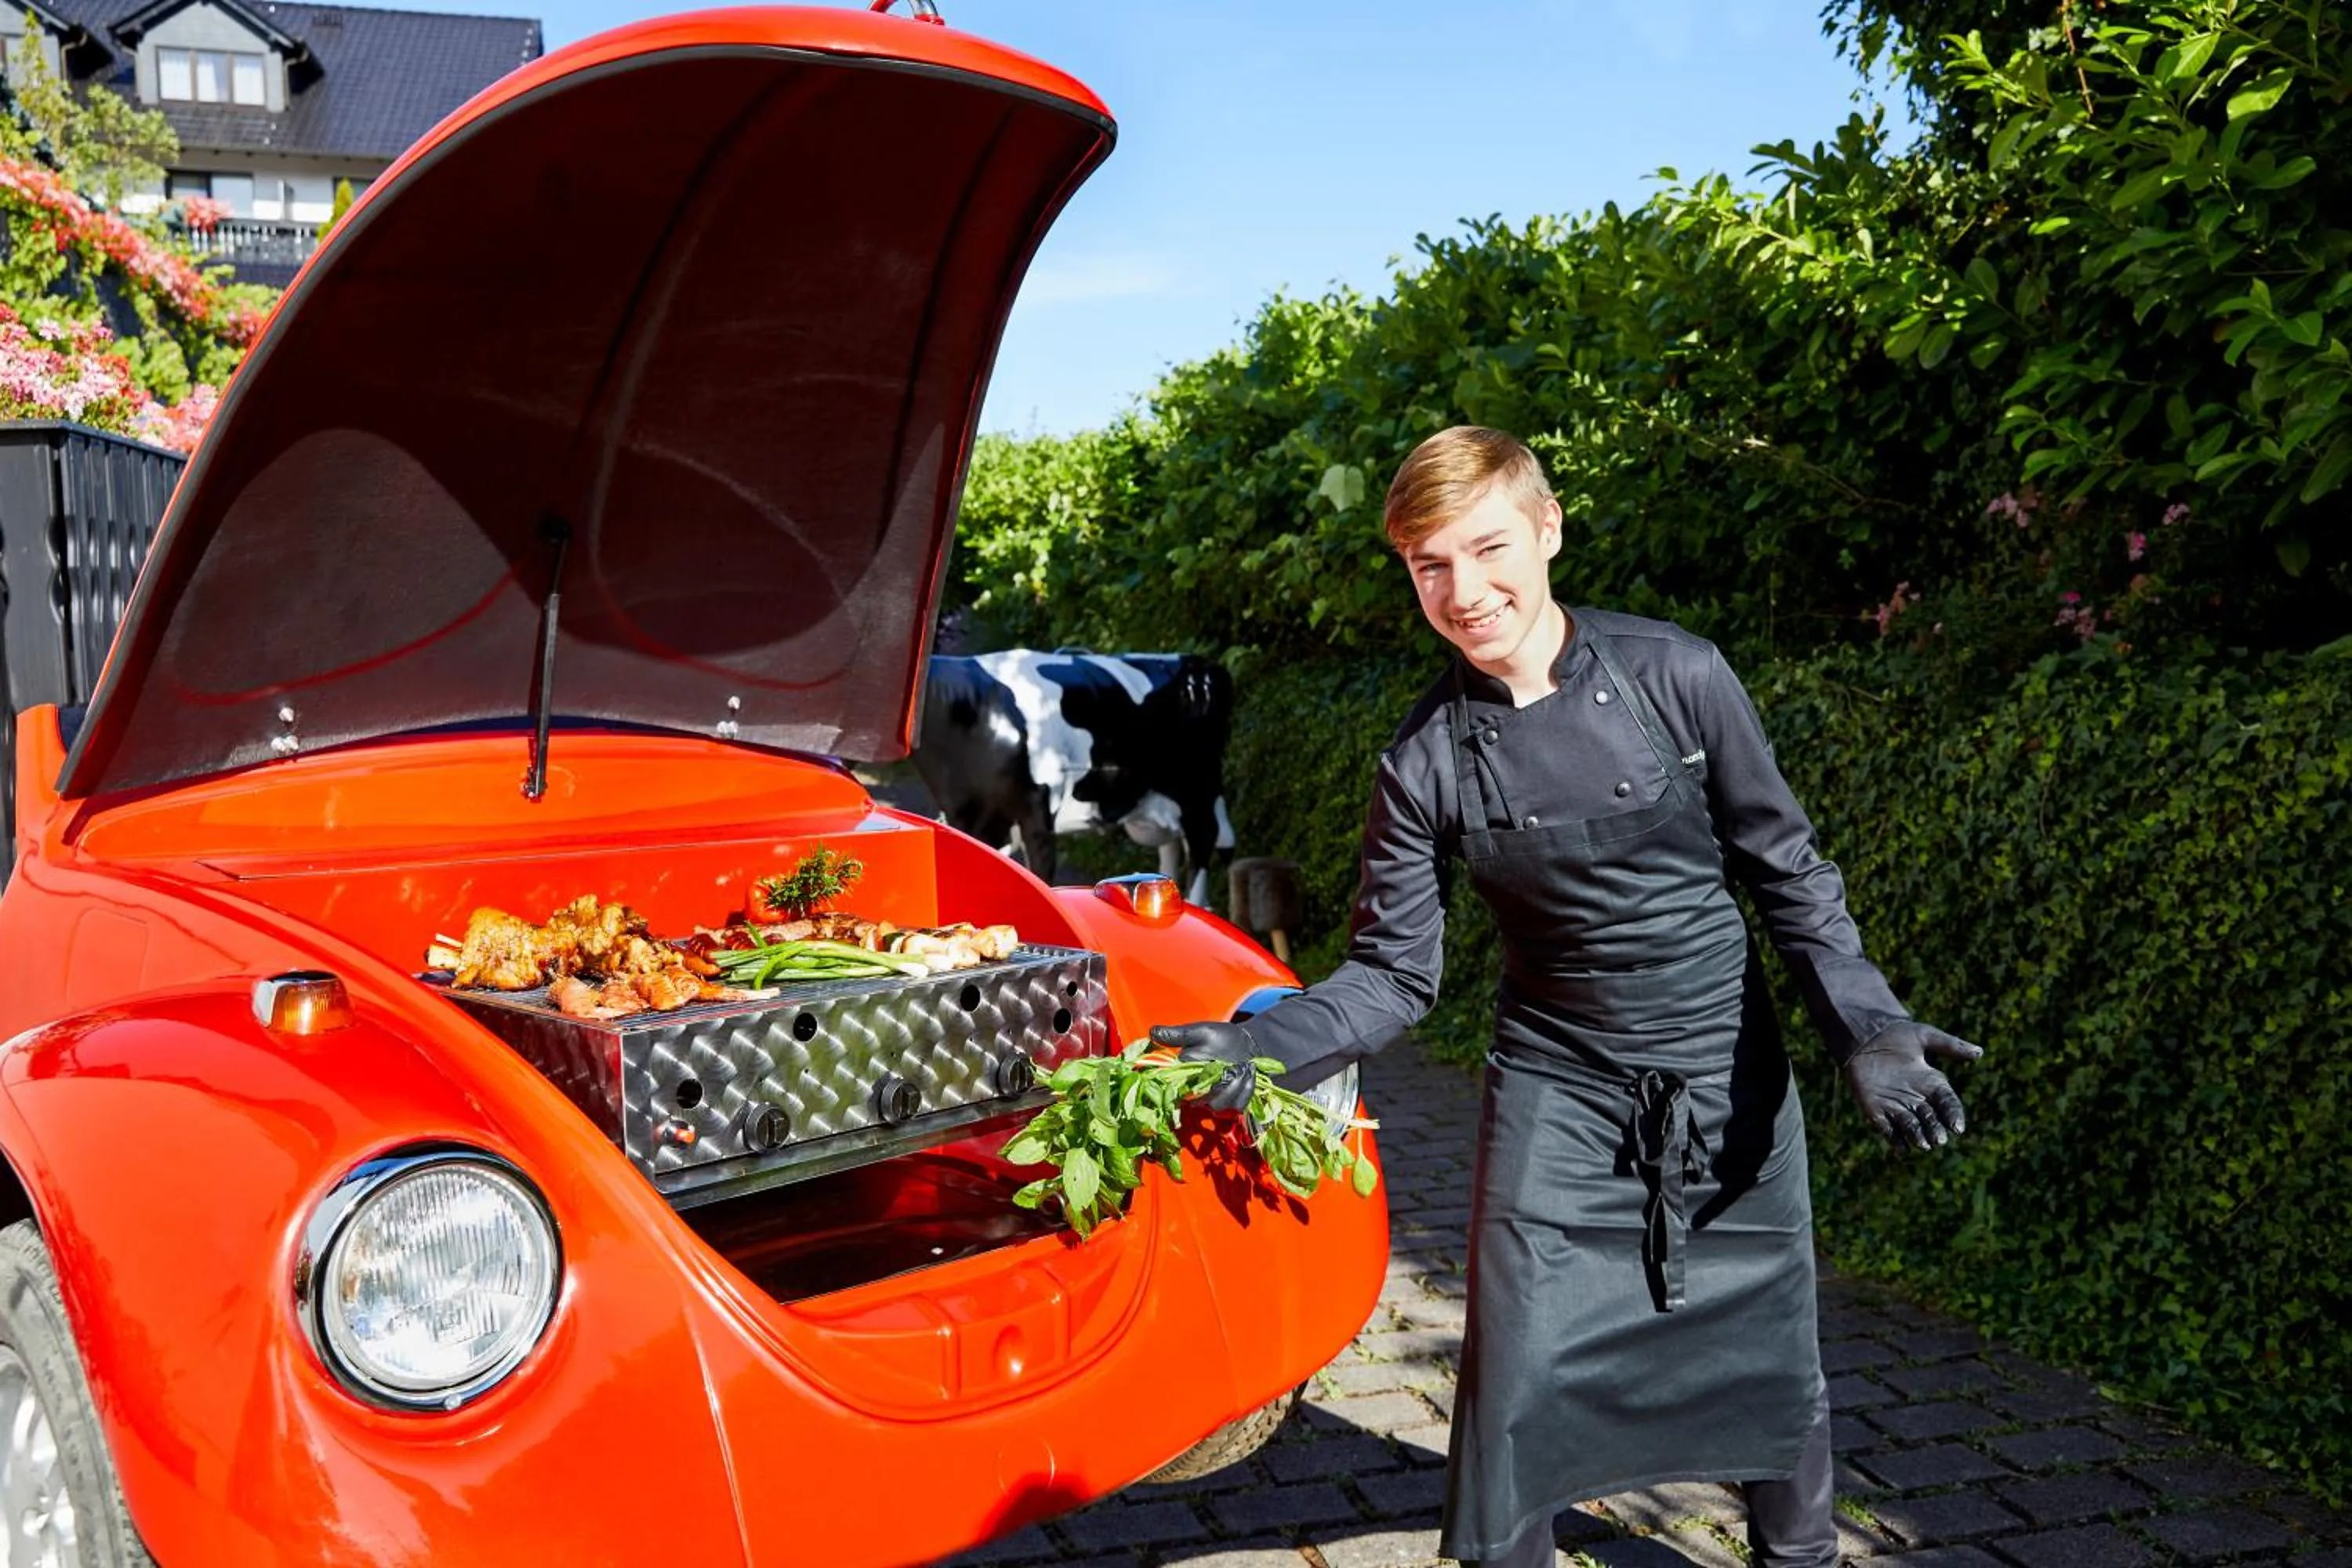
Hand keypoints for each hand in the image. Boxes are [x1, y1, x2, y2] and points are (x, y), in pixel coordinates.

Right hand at [1148, 1021, 1258, 1113]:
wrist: (1246, 1044)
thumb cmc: (1220, 1038)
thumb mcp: (1200, 1032)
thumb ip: (1178, 1035)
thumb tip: (1152, 1032)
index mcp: (1185, 1076)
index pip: (1177, 1089)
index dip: (1189, 1085)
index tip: (1207, 1070)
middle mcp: (1197, 1093)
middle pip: (1202, 1100)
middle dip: (1219, 1083)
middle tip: (1233, 1065)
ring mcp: (1215, 1101)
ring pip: (1220, 1104)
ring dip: (1235, 1085)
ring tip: (1244, 1066)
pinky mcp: (1232, 1105)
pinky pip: (1238, 1105)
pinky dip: (1246, 1089)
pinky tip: (1250, 1072)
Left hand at [1843, 1020, 1982, 1150]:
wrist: (1866, 1036)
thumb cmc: (1898, 1035)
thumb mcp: (1926, 1036)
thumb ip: (1951, 1046)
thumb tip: (1980, 1052)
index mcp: (1933, 1084)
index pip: (1948, 1104)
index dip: (1954, 1116)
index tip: (1957, 1128)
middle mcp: (1918, 1099)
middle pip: (1931, 1119)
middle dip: (1935, 1130)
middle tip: (1939, 1140)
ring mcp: (1897, 1105)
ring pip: (1911, 1126)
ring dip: (1917, 1136)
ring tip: (1923, 1144)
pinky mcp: (1876, 1109)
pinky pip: (1887, 1128)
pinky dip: (1895, 1139)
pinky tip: (1902, 1149)